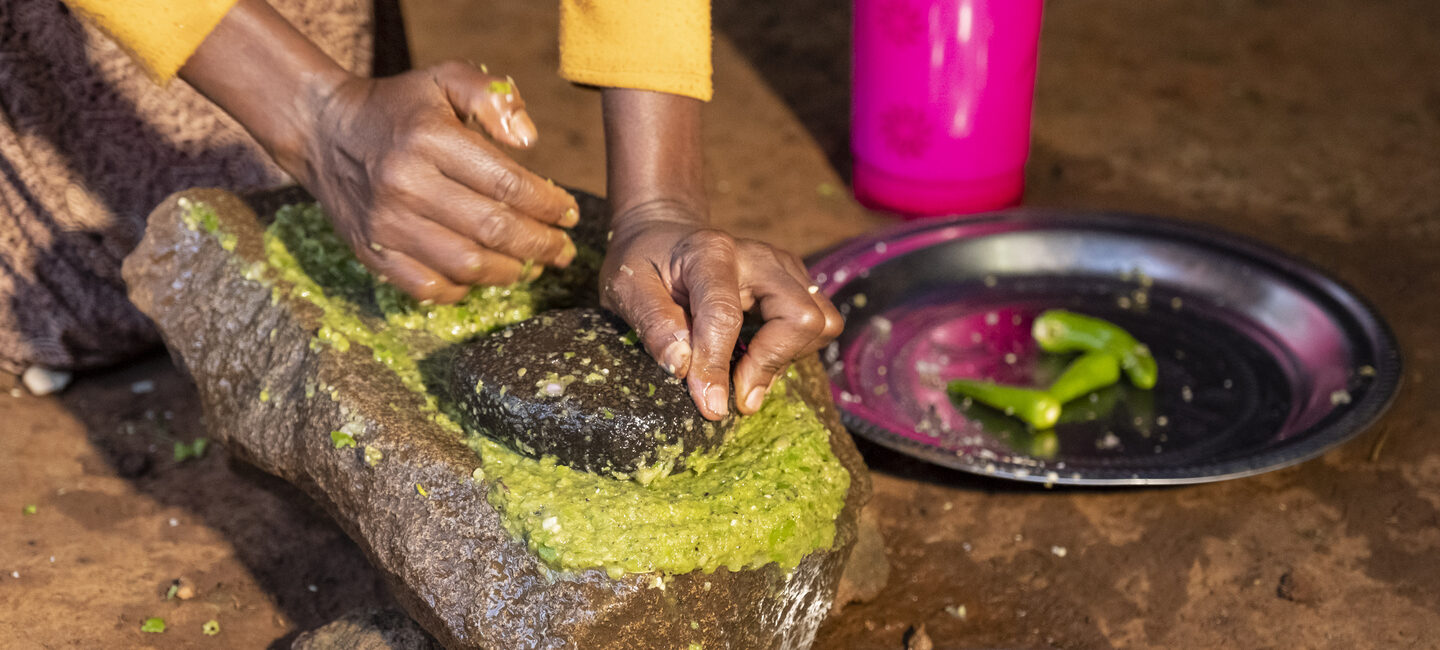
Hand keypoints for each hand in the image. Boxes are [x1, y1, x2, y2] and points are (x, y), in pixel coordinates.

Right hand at [299, 62, 578, 301]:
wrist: (324, 131)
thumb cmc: (400, 107)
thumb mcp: (444, 79)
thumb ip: (493, 97)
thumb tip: (529, 140)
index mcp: (431, 138)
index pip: (508, 183)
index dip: (548, 205)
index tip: (569, 213)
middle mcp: (406, 184)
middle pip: (493, 229)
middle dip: (541, 244)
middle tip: (563, 249)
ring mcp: (387, 223)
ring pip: (466, 264)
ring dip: (511, 271)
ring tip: (532, 265)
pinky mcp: (371, 251)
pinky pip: (428, 287)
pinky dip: (463, 289)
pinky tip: (482, 276)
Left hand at [601, 204, 842, 419]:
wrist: (665, 236)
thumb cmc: (643, 264)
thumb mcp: (627, 288)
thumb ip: (653, 324)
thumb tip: (683, 367)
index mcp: (711, 252)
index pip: (725, 315)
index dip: (717, 365)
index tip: (709, 405)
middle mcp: (759, 257)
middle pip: (800, 316)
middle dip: (771, 362)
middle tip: (737, 394)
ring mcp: (785, 268)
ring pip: (820, 323)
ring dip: (786, 359)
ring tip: (744, 374)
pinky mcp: (798, 283)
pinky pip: (819, 326)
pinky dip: (793, 352)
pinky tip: (756, 358)